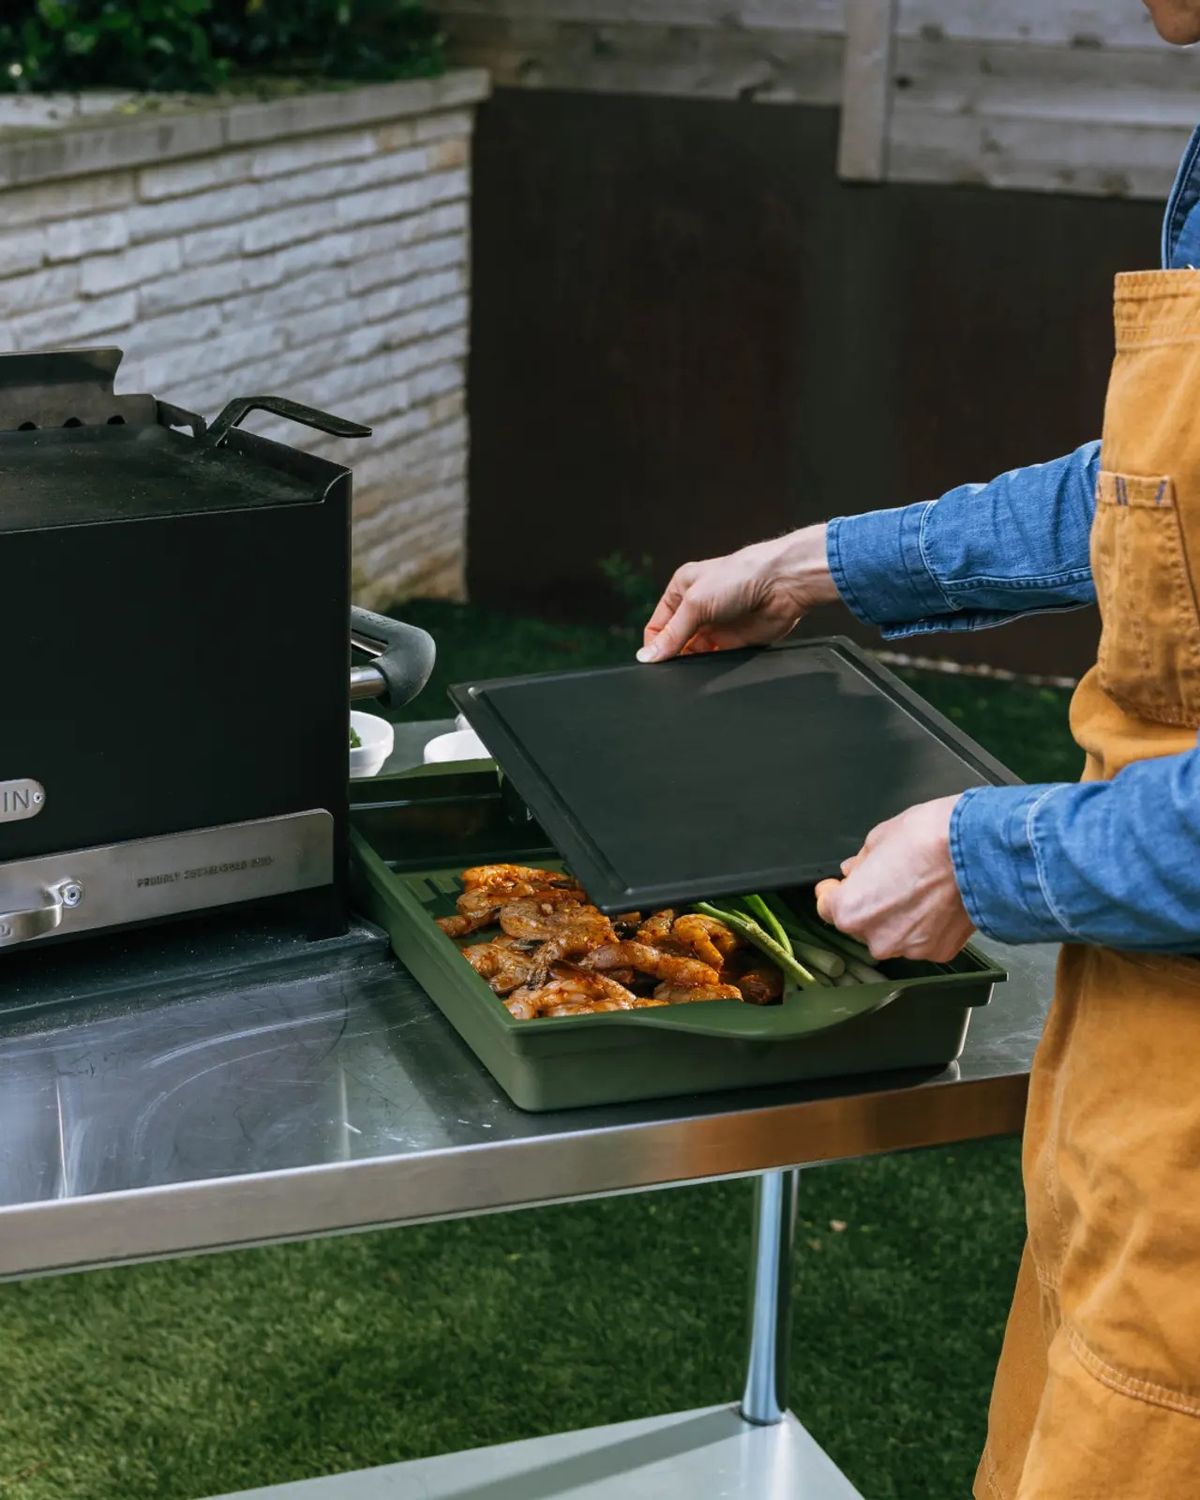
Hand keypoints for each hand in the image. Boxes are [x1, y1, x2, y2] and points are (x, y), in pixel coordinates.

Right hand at [638, 525, 837, 662]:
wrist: (782, 584)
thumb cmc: (740, 576)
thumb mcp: (695, 603)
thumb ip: (672, 634)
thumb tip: (647, 656)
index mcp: (682, 590)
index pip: (658, 625)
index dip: (654, 645)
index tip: (654, 662)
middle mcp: (697, 608)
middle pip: (674, 641)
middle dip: (672, 655)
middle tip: (671, 668)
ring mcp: (716, 626)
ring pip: (693, 653)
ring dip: (690, 662)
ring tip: (690, 668)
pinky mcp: (734, 641)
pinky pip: (714, 660)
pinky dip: (709, 667)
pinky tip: (707, 669)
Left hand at [814, 796, 973, 962]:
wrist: (982, 851)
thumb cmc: (930, 839)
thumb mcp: (880, 837)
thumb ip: (861, 862)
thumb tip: (853, 870)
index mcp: (852, 910)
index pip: (827, 908)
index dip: (832, 893)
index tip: (836, 885)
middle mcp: (877, 938)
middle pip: (862, 924)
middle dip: (871, 904)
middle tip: (890, 879)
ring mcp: (910, 949)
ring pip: (894, 934)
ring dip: (899, 917)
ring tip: (919, 889)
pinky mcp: (939, 952)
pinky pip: (922, 940)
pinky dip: (926, 925)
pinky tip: (937, 902)